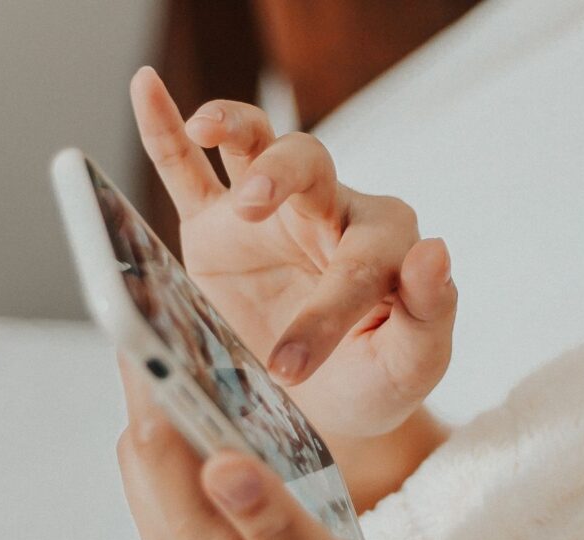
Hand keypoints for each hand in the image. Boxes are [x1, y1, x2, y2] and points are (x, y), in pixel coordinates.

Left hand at [117, 360, 431, 539]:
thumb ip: (280, 526)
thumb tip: (221, 457)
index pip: (156, 449)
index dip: (150, 375)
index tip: (149, 308)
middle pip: (147, 461)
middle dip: (158, 392)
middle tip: (192, 329)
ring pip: (162, 488)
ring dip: (180, 430)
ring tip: (217, 376)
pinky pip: (186, 517)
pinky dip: (199, 469)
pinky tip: (241, 452)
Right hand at [130, 67, 456, 439]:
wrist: (317, 406)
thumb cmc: (371, 384)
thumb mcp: (410, 366)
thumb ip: (431, 312)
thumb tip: (435, 250)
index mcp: (384, 246)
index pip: (356, 264)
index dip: (325, 315)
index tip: (289, 369)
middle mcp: (328, 215)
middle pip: (308, 166)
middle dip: (279, 178)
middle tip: (252, 209)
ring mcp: (270, 217)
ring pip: (256, 147)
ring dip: (233, 127)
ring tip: (209, 126)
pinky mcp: (217, 231)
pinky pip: (188, 174)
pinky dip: (167, 130)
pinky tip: (147, 89)